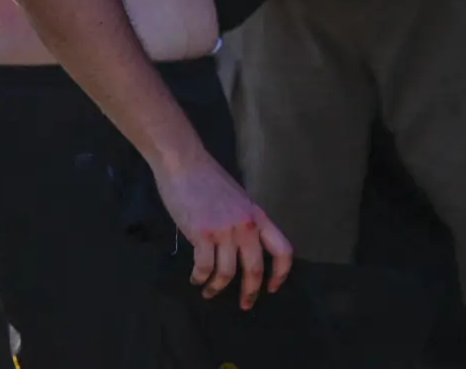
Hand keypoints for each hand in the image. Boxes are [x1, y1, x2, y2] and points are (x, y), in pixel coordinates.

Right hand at [156, 155, 292, 309]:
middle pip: (254, 268)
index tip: (272, 288)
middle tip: (245, 304)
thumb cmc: (207, 178)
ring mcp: (224, 230)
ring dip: (217, 287)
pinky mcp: (201, 233)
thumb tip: (241, 246)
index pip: (282, 250)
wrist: (183, 161)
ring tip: (209, 291)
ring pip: (227, 272)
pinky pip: (204, 266)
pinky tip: (196, 279)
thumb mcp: (237, 198)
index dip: (281, 274)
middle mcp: (246, 225)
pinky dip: (200, 277)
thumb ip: (244, 221)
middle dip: (250, 292)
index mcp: (258, 216)